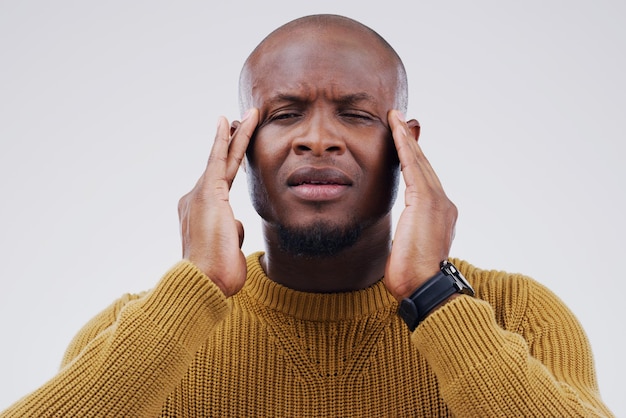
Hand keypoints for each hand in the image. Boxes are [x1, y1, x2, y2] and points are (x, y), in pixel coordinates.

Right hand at [177, 109, 258, 296]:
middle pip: (220, 165)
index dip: (228, 164)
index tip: (234, 149)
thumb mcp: (228, 249)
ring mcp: (199, 194)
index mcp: (201, 213)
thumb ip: (232, 231)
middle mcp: (196, 199)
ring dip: (238, 135)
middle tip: (238, 120)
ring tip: (251, 115)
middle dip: (231, 141)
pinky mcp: (208, 193)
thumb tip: (237, 226)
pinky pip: (218, 160)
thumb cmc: (217, 274)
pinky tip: (228, 122)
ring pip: (224, 159)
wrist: (204, 283)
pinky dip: (223, 140)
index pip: (220, 183)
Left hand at [384, 110, 457, 301]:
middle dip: (410, 141)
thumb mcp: (410, 248)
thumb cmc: (413, 276)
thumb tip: (405, 233)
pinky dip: (404, 147)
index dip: (413, 159)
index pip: (423, 180)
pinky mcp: (426, 201)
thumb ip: (410, 233)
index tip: (403, 142)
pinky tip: (395, 131)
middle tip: (398, 119)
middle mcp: (443, 203)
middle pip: (423, 165)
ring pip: (418, 161)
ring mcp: (437, 200)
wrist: (424, 287)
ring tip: (393, 118)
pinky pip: (412, 166)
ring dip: (405, 137)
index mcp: (440, 214)